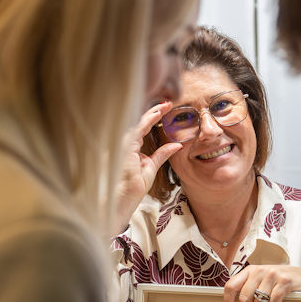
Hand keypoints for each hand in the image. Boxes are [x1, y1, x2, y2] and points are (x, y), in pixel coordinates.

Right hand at [111, 102, 181, 234]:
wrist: (124, 198)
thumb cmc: (133, 186)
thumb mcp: (152, 166)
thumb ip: (162, 154)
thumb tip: (177, 144)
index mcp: (131, 147)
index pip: (143, 128)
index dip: (154, 118)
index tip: (166, 109)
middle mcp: (125, 143)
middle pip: (140, 122)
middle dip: (154, 111)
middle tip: (168, 103)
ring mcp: (123, 143)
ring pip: (138, 122)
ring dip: (152, 112)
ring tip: (165, 105)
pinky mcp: (124, 146)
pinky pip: (137, 129)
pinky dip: (148, 120)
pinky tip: (157, 113)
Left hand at [223, 264, 300, 301]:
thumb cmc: (279, 282)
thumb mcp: (262, 280)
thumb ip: (249, 288)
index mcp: (250, 271)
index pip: (231, 286)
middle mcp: (259, 270)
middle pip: (244, 297)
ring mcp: (272, 274)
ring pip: (259, 301)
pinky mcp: (285, 281)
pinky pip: (273, 300)